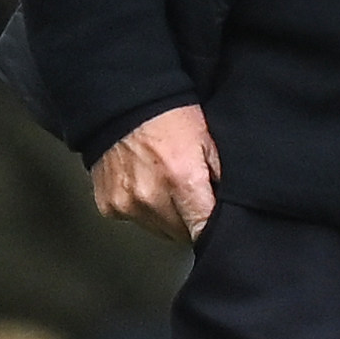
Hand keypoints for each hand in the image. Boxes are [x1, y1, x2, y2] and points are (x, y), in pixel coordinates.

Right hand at [92, 104, 220, 244]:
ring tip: (165, 186)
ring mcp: (127, 203)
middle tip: (189, 195)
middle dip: (189, 220)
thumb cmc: (166, 116)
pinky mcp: (109, 206)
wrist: (122, 104)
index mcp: (181, 180)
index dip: (211, 229)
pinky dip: (142, 209)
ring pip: (158, 231)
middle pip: (181, 234)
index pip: (203, 229)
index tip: (213, 224)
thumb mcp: (208, 141)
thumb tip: (230, 207)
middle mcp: (151, 197)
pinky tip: (145, 186)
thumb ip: (221, 179)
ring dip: (166, 217)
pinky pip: (134, 220)